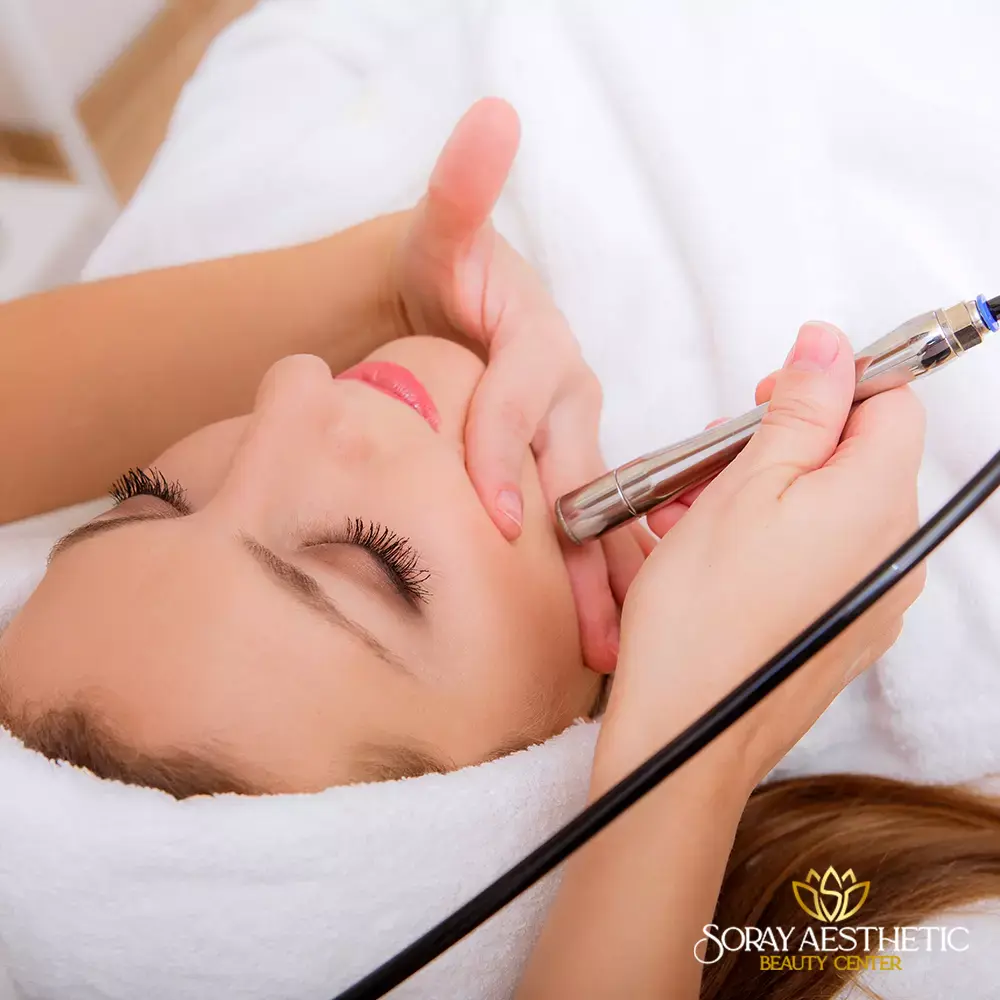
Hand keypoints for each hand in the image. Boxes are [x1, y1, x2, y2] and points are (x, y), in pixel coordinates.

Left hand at [391, 98, 647, 670]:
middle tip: (590, 633)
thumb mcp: (442, 236)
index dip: (509, 450)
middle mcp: (570, 398)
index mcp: (541, 349)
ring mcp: (574, 440)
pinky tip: (596, 637)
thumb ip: (461, 190)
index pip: (526, 401)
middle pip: (583, 478)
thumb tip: (490, 117)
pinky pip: (587, 527)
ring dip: (604, 585)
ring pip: (598, 515)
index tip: (496, 516)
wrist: (450, 317)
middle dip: (585, 557)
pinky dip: (597, 580)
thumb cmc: (442, 283)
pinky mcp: (563, 470)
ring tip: (605, 657)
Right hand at [599, 321, 925, 789]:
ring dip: (763, 492)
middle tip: (710, 461)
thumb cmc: (703, 614)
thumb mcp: (743, 485)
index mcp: (878, 501)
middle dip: (780, 443)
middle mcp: (894, 550)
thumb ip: (800, 409)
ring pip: (828, 508)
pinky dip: (771, 539)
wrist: (688, 732)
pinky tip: (711, 554)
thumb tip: (830, 344)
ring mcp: (874, 597)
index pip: (892, 404)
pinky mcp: (846, 628)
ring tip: (690, 512)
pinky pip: (820, 558)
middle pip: (855, 457)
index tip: (766, 399)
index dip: (829, 386)